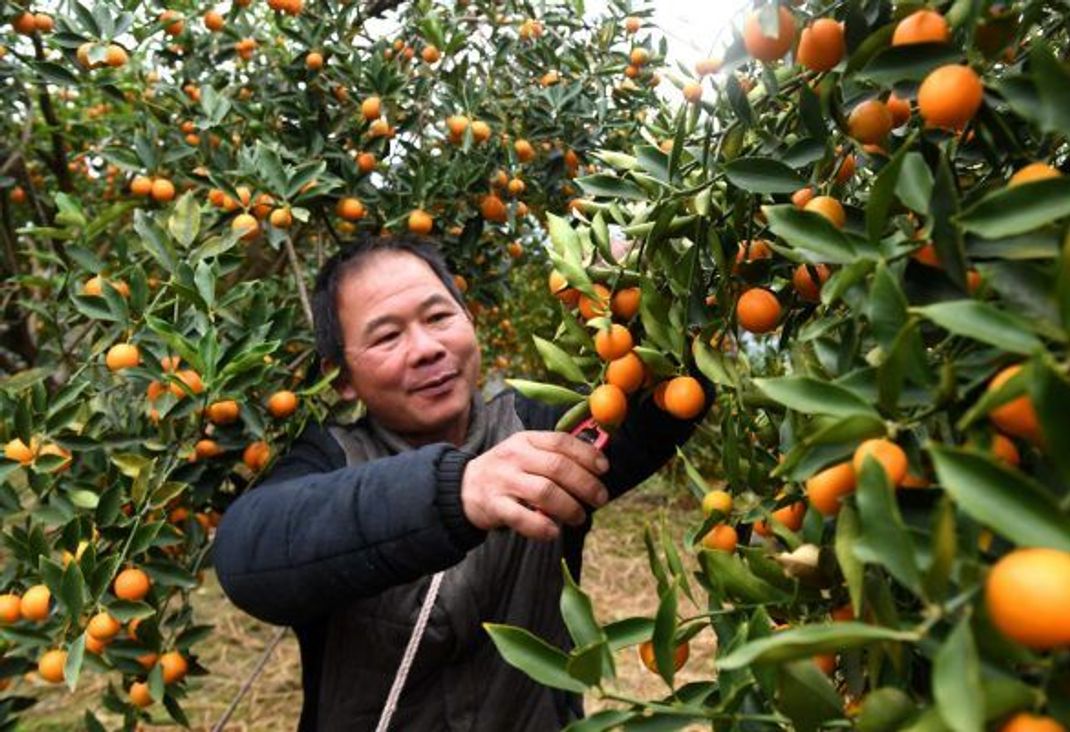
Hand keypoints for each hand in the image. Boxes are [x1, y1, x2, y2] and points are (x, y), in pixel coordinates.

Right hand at [460, 431, 609, 540]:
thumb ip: (554, 455)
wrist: (463, 488)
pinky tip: (553, 532)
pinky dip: (542, 527)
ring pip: (545, 492)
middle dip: (586, 484)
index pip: (562, 442)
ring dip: (569, 507)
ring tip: (579, 517)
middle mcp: (515, 456)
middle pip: (558, 467)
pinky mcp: (495, 506)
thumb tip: (596, 466)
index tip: (604, 469)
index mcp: (527, 440)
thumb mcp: (525, 452)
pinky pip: (522, 518)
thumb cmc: (506, 471)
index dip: (587, 455)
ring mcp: (504, 480)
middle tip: (600, 499)